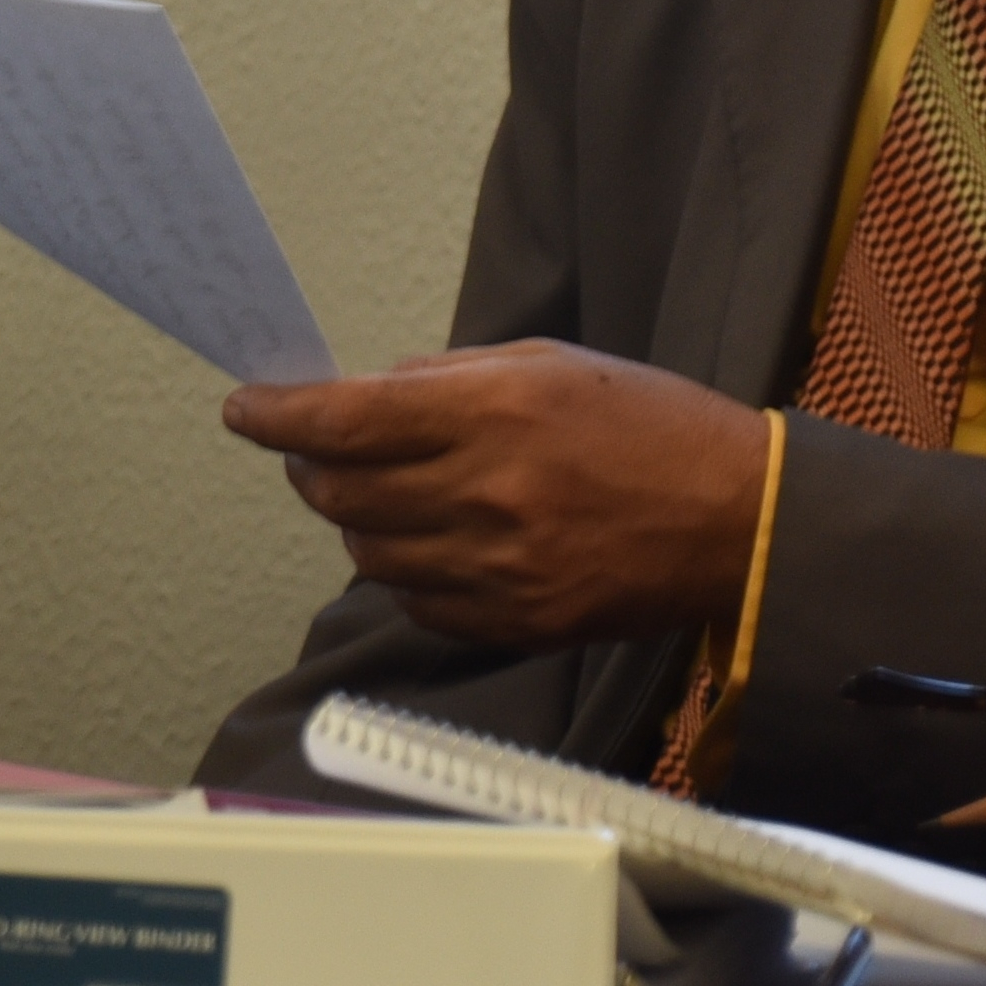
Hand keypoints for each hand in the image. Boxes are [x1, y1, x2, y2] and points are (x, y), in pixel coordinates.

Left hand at [219, 340, 768, 647]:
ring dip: (356, 521)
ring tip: (383, 495)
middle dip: (310, 466)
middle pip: (341, 492)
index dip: (277, 415)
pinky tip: (433, 543)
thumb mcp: (551, 364)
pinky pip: (418, 602)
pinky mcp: (517, 621)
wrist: (740, 522)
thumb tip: (369, 392)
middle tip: (315, 448)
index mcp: (496, 412)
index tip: (244, 408)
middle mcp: (488, 491)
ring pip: (368, 553)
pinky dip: (406, 572)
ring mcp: (501, 566)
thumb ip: (449, 379)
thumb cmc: (653, 428)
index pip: (345, 420)